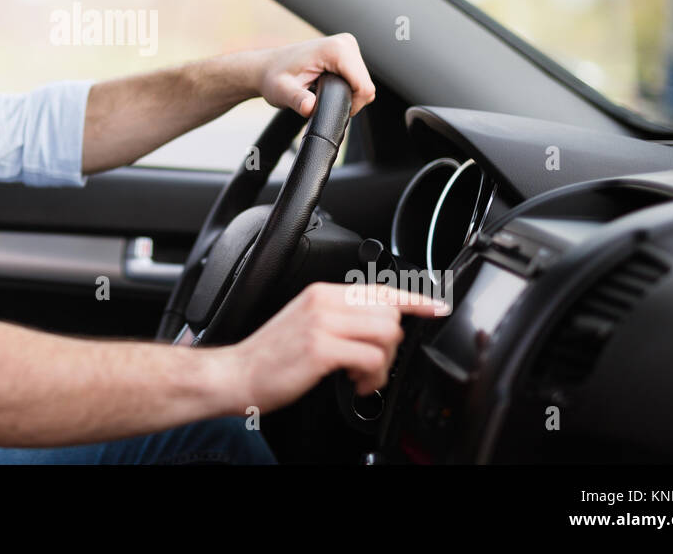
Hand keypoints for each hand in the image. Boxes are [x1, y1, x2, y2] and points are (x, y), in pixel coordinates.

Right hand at [222, 282, 449, 412]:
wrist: (237, 374)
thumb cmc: (271, 356)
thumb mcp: (306, 324)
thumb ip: (339, 317)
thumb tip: (378, 325)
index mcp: (322, 293)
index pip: (380, 288)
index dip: (414, 299)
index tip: (436, 307)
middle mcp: (323, 302)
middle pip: (389, 313)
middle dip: (392, 346)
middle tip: (373, 365)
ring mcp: (322, 324)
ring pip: (386, 334)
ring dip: (383, 365)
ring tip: (363, 377)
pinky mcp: (320, 349)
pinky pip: (370, 358)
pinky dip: (372, 378)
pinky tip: (355, 384)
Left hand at [256, 33, 376, 118]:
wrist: (267, 68)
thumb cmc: (274, 78)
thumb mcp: (282, 92)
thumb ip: (297, 100)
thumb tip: (309, 107)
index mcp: (336, 49)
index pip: (364, 87)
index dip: (351, 105)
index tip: (329, 109)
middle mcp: (345, 43)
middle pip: (366, 85)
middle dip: (347, 100)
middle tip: (319, 100)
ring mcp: (347, 46)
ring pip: (363, 83)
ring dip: (346, 94)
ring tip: (320, 92)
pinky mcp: (347, 52)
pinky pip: (358, 78)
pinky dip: (346, 88)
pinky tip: (326, 86)